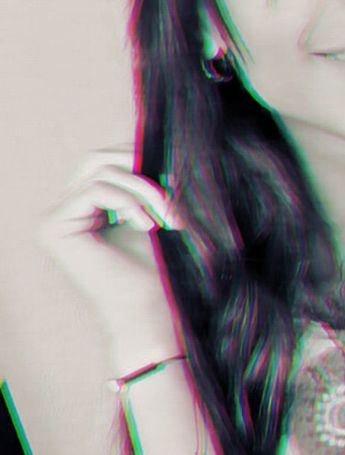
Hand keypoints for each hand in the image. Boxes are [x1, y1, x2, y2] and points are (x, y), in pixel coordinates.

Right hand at [43, 144, 185, 376]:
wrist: (154, 316)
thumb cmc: (161, 272)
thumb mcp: (158, 212)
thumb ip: (150, 177)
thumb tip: (163, 138)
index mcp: (88, 207)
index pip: (111, 161)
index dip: (145, 162)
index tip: (179, 186)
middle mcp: (66, 210)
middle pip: (101, 158)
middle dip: (143, 170)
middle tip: (173, 200)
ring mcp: (56, 218)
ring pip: (103, 170)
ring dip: (145, 190)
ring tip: (169, 218)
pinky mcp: (55, 227)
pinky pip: (96, 188)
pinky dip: (130, 201)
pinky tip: (148, 226)